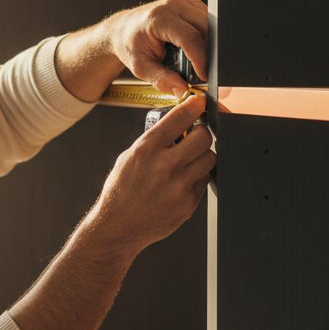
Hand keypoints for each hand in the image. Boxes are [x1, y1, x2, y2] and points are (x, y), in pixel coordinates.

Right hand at [80, 93, 214, 255]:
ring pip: (210, 158)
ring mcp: (179, 186)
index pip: (180, 117)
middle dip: (201, 133)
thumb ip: (154, 140)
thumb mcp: (129, 157)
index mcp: (147, 149)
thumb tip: (179, 125)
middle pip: (204, 137)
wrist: (118, 227)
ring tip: (187, 161)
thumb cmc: (121, 191)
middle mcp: (165, 166)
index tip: (199, 102)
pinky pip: (204, 181)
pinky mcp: (188, 203)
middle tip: (194, 137)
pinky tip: (181, 181)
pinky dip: (197, 177)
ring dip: (202, 156)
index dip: (194, 106)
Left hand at [108, 0, 208, 95]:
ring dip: (208, 43)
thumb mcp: (140, 67)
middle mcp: (173, 5)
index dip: (201, 59)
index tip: (205, 75)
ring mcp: (183, 1)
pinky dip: (206, 35)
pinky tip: (194, 46)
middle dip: (208, 52)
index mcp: (158, 18)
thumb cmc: (130, 45)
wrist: (124, 29)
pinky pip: (207, 20)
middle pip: (205, 28)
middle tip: (200, 70)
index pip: (190, 37)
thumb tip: (182, 89)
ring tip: (195, 58)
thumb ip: (161, 79)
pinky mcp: (190, 3)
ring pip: (210, 23)